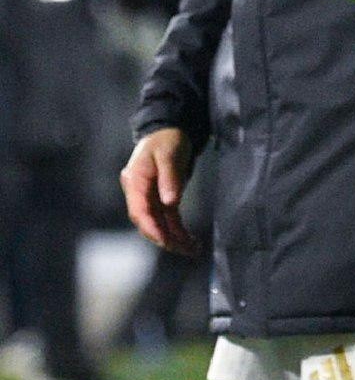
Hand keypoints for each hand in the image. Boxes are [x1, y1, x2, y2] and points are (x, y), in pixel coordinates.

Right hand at [120, 127, 200, 255]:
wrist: (169, 129)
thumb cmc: (168, 139)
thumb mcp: (170, 154)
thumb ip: (169, 178)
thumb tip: (170, 202)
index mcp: (135, 182)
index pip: (140, 210)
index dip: (152, 227)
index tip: (166, 240)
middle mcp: (139, 192)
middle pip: (149, 221)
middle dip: (165, 238)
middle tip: (184, 250)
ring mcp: (150, 197)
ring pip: (159, 223)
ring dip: (174, 238)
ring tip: (192, 250)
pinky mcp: (162, 198)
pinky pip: (168, 218)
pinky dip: (178, 230)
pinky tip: (190, 241)